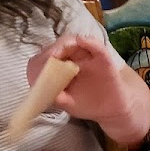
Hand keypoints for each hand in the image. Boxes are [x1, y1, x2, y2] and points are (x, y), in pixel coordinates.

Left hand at [28, 34, 149, 144]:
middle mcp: (72, 57)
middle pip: (58, 46)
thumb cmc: (87, 104)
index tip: (38, 71)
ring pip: (72, 41)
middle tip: (47, 62)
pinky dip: (89, 41)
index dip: (40, 62)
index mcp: (61, 67)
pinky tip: (80, 41)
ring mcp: (87, 55)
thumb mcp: (67, 103)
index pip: (46, 57)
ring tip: (57, 54)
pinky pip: (96, 46)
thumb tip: (41, 91)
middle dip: (50, 52)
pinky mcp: (102, 57)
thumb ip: (56, 97)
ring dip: (63, 44)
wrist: (111, 110)